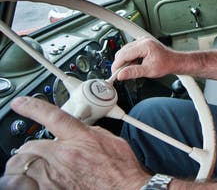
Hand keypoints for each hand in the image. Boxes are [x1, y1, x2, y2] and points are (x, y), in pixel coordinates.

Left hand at [3, 96, 150, 189]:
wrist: (128, 189)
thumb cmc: (123, 168)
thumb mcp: (109, 139)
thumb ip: (86, 132)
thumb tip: (73, 129)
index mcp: (81, 138)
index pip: (52, 116)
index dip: (33, 107)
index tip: (20, 103)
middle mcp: (65, 157)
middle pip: (29, 146)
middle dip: (32, 149)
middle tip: (41, 154)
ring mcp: (56, 177)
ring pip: (23, 166)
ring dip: (26, 166)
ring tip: (35, 169)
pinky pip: (27, 184)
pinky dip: (28, 182)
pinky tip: (37, 181)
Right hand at [111, 37, 176, 80]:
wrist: (173, 61)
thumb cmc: (166, 64)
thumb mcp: (149, 71)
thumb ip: (133, 72)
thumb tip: (121, 75)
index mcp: (145, 45)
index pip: (124, 54)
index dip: (117, 65)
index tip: (114, 74)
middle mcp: (143, 41)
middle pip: (123, 51)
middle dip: (119, 63)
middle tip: (120, 74)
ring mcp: (142, 41)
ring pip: (125, 50)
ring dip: (124, 61)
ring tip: (128, 70)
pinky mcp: (142, 43)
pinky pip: (130, 50)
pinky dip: (128, 58)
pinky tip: (132, 64)